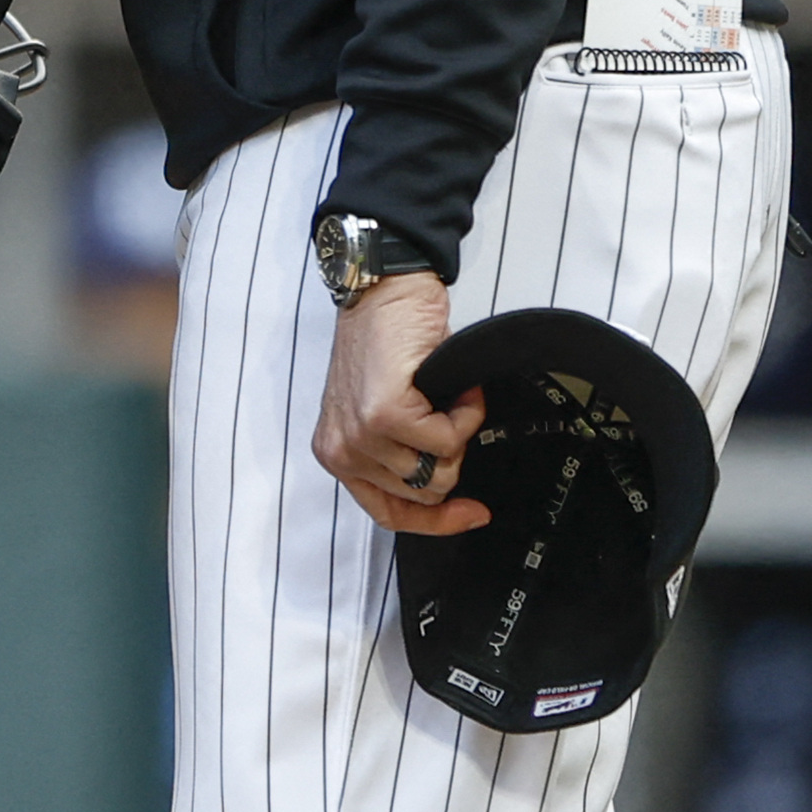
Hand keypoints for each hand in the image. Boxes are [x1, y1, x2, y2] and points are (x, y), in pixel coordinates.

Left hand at [311, 271, 491, 535]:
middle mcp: (342, 452)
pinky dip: (466, 412)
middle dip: (450, 454)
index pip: (391, 515)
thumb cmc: (386, 340)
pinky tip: (455, 386)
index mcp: (337, 454)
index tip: (474, 512)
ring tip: (447, 394)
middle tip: (445, 411)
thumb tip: (444, 492)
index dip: (438, 522)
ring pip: (440, 469)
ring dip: (458, 429)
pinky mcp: (386, 414)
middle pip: (425, 493)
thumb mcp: (378, 409)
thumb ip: (396, 453)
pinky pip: (450, 439)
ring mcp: (362, 435)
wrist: (384, 289)